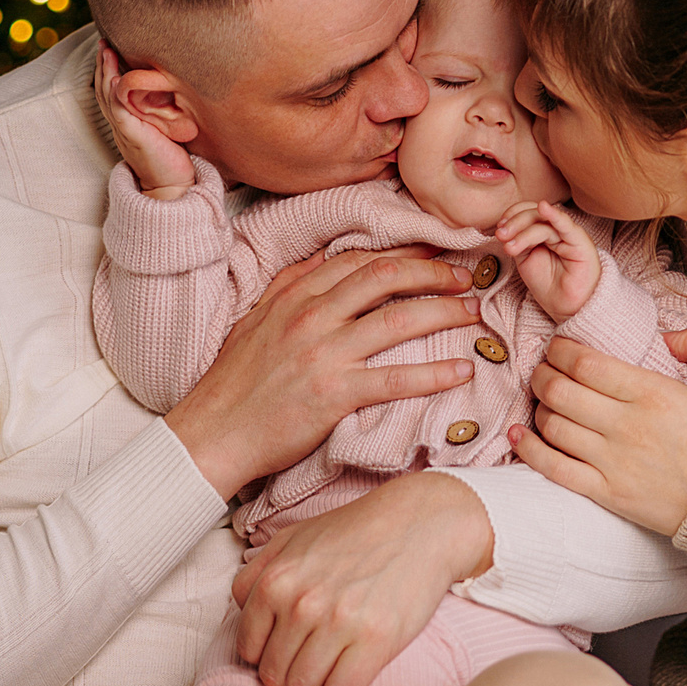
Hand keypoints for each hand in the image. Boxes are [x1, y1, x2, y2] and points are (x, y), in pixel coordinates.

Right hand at [95, 42, 195, 194]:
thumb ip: (163, 111)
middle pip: (103, 90)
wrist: (172, 187)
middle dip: (102, 65)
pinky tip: (116, 79)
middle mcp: (122, 124)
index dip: (109, 70)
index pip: (112, 92)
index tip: (111, 49)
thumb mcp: (167, 128)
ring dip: (104, 73)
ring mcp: (124, 130)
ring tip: (105, 52)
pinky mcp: (132, 136)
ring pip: (106, 97)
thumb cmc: (174, 159)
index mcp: (128, 122)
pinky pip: (118, 112)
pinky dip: (114, 95)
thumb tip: (177, 89)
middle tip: (103, 42)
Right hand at [164, 246, 481, 497]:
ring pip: (398, 320)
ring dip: (443, 312)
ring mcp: (325, 354)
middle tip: (465, 277)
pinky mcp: (335, 395)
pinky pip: (396, 379)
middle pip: (385, 278)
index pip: (357, 260)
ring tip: (473, 313)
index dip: (402, 252)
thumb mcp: (254, 320)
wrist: (213, 433)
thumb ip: (288, 286)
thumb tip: (319, 259)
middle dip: (432, 273)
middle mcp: (311, 317)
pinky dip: (434, 374)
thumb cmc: (233, 383)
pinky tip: (461, 371)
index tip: (433, 252)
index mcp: (294, 296)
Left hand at [230, 471, 491, 685]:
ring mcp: (338, 624)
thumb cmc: (356, 531)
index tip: (282, 655)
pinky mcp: (375, 642)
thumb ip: (257, 571)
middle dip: (285, 678)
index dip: (263, 658)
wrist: (420, 524)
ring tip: (321, 682)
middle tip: (305, 668)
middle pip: (273, 676)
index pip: (248, 650)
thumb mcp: (294, 537)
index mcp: (276, 581)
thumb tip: (240, 608)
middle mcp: (301, 604)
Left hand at [495, 199, 600, 320]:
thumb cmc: (548, 284)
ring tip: (510, 247)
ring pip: (544, 222)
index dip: (512, 215)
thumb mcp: (525, 259)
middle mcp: (557, 229)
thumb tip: (504, 228)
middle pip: (534, 214)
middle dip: (514, 223)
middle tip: (501, 235)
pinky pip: (567, 226)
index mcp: (544, 230)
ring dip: (523, 232)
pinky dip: (555, 215)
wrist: (566, 307)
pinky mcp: (580, 242)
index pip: (528, 211)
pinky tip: (544, 208)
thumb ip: (518, 241)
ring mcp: (569, 234)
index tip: (498, 229)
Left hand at [508, 328, 686, 534]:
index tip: (557, 346)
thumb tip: (665, 334)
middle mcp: (627, 426)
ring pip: (553, 426)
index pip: (586, 363)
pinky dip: (530, 450)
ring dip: (537, 407)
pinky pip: (555, 469)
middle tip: (542, 369)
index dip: (561, 350)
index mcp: (653, 394)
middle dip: (542, 374)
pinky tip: (520, 435)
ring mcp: (613, 462)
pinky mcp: (608, 493)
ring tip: (541, 399)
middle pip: (560, 391)